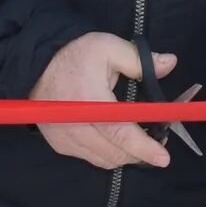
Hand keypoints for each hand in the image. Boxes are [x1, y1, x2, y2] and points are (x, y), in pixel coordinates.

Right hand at [31, 33, 177, 171]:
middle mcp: (74, 125)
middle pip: (115, 152)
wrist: (36, 67)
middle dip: (141, 151)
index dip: (142, 146)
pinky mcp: (61, 145)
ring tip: (140, 138)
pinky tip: (117, 139)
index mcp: (87, 99)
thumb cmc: (74, 56)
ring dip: (126, 154)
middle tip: (159, 138)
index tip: (163, 158)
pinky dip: (110, 153)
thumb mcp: (107, 46)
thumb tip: (169, 63)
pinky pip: (93, 158)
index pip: (117, 131)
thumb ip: (139, 59)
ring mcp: (65, 138)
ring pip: (106, 160)